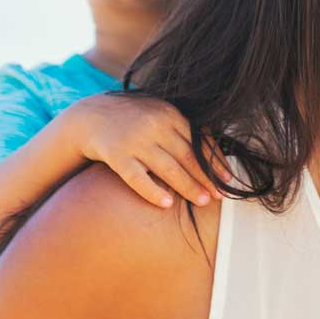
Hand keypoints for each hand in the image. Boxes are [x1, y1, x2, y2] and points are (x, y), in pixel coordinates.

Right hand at [67, 92, 221, 209]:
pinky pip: (137, 178)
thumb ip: (182, 129)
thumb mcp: (159, 114)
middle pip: (187, 156)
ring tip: (202, 201)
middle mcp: (155, 126)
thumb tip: (214, 150)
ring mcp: (135, 140)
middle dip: (205, 177)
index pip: (200, 141)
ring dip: (187, 186)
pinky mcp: (116, 154)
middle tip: (219, 196)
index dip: (215, 161)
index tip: (228, 179)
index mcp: (170, 114)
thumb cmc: (134, 119)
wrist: (91, 116)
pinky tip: (166, 204)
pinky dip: (152, 191)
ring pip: (167, 168)